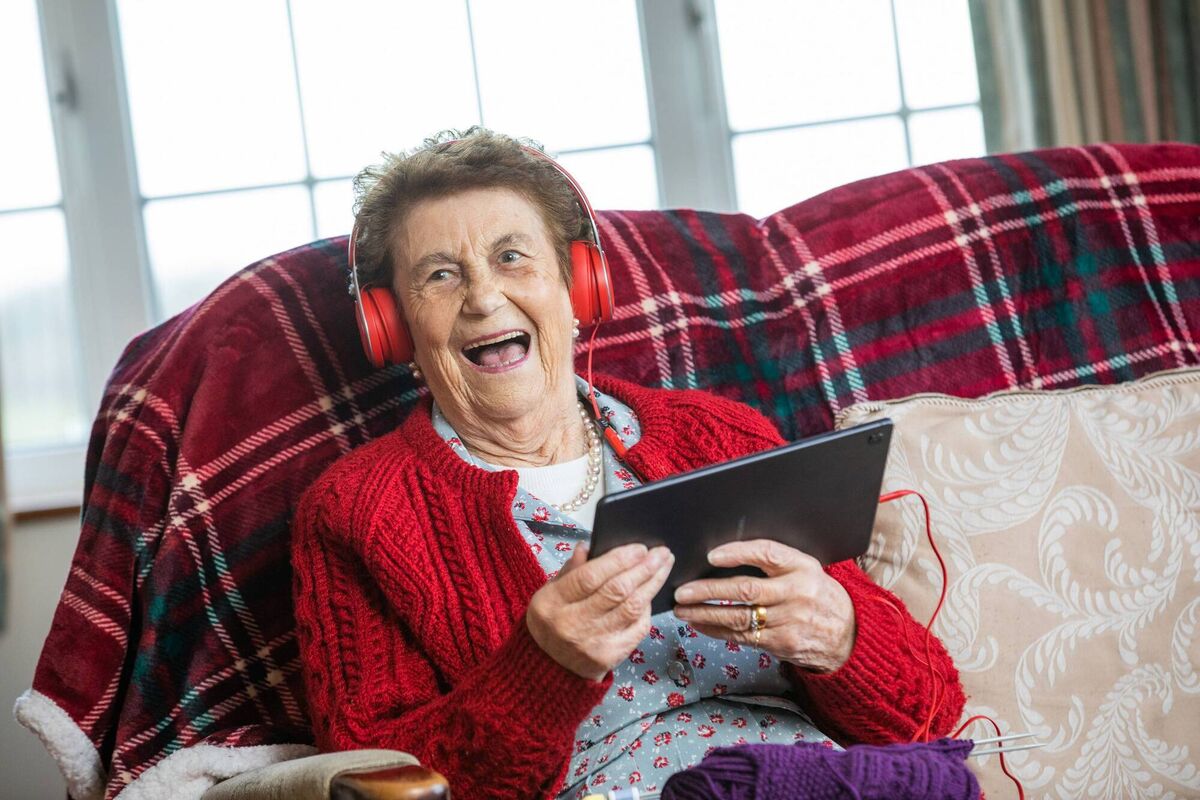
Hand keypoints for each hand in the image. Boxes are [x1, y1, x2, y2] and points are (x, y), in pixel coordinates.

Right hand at [526, 543, 673, 681]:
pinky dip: (647, 608)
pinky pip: (638, 627)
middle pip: (616, 591)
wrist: (550, 666)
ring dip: (653, 584)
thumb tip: (590, 546)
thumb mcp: (551, 591)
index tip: (640, 548)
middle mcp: (571, 624)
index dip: (618, 560)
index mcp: (552, 602)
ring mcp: (592, 643)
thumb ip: (572, 569)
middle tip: (661, 553)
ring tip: (664, 566)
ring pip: (631, 608)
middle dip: (644, 568)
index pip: (589, 577)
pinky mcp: (610, 657)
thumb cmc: (554, 620)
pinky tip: (651, 593)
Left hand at [672, 539, 855, 672]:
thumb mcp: (806, 568)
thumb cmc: (817, 594)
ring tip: (682, 609)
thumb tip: (726, 554)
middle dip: (709, 590)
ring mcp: (788, 621)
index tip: (712, 555)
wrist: (848, 634)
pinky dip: (717, 630)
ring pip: (739, 617)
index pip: (767, 554)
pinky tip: (700, 623)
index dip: (738, 553)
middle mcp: (796, 593)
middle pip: (746, 589)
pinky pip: (742, 636)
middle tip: (683, 590)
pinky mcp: (780, 643)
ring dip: (705, 613)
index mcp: (802, 567)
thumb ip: (775, 561)